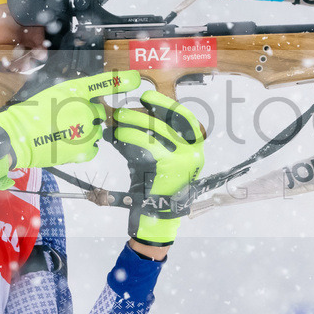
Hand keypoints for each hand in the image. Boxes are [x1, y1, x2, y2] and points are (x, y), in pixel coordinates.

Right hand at [0, 71, 140, 187]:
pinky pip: (92, 147)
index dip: (122, 80)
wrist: (17, 137)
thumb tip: (86, 105)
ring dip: (84, 132)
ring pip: (95, 130)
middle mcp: (85, 109)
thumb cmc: (29, 115)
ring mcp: (86, 130)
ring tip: (62, 133)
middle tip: (66, 120)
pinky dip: (83, 147)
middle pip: (98, 112)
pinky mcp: (84, 149)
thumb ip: (72, 97)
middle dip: (87, 116)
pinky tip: (67, 143)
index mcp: (75, 91)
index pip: (104, 83)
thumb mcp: (51, 94)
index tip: (137, 80)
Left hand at [107, 91, 204, 246]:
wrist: (156, 217)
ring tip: (118, 121)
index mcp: (195, 148)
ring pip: (157, 129)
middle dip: (147, 110)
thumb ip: (147, 139)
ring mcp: (185, 158)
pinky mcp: (170, 166)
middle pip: (170, 119)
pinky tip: (118, 135)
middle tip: (127, 108)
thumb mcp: (155, 159)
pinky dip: (130, 136)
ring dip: (134, 122)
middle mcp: (195, 151)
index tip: (148, 97)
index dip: (166, 104)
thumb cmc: (154, 186)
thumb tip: (126, 119)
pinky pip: (147, 143)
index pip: (185, 118)